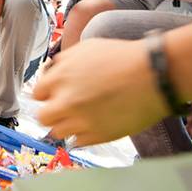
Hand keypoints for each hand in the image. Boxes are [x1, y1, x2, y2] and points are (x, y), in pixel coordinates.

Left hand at [33, 38, 168, 145]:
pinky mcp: (98, 136)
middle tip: (65, 108)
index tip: (56, 94)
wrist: (153, 75)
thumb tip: (52, 72)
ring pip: (58, 132)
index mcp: (60, 78)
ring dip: (67, 125)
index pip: (37, 94)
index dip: (48, 94)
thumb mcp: (86, 48)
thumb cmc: (123, 57)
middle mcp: (67, 101)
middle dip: (52, 112)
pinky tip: (95, 122)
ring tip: (83, 116)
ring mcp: (82, 121)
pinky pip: (78, 142)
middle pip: (43, 117)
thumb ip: (63, 62)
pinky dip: (83, 134)